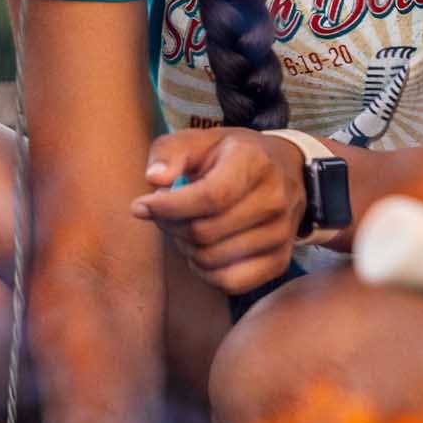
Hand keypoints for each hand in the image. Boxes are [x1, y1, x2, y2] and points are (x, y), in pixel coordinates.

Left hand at [131, 127, 307, 292]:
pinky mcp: (280, 260)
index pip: (209, 196)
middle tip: (163, 214)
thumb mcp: (197, 139)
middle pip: (205, 232)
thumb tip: (155, 180)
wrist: (282, 169)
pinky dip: (205, 272)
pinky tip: (199, 250)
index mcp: (253, 163)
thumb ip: (169, 153)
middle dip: (171, 225)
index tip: (141, 206)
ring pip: (212, 259)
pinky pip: (231, 283)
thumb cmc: (228, 154)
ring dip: (185, 248)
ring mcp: (282, 233)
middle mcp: (274, 199)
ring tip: (184, 226)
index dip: (169, 207)